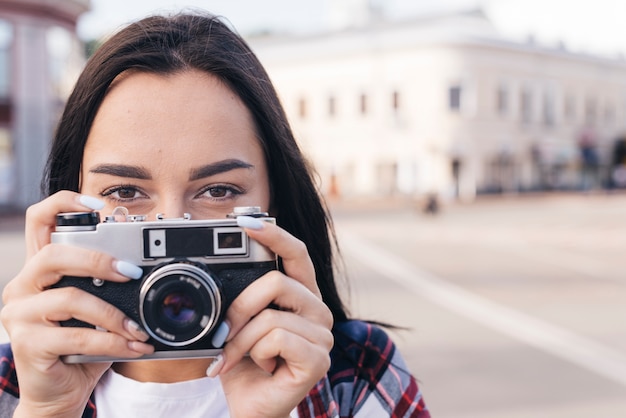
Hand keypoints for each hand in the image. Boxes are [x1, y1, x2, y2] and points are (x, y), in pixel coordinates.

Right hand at [1, 191, 153, 416]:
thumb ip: (108, 282)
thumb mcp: (99, 308)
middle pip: (53, 255)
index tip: (100, 204)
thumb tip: (137, 258)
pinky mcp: (27, 345)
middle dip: (98, 259)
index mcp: (40, 270)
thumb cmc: (82, 345)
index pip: (39, 220)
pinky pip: (76, 336)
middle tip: (131, 272)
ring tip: (139, 328)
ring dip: (113, 314)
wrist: (60, 392)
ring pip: (69, 298)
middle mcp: (23, 286)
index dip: (65, 203)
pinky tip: (134, 347)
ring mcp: (19, 315)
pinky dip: (112, 342)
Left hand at [210, 217, 333, 417]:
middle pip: (277, 281)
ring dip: (240, 339)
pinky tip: (259, 367)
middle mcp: (317, 310)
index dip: (274, 234)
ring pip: (271, 315)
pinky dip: (254, 354)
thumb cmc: (244, 364)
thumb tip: (215, 271)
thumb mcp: (237, 323)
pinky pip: (276, 338)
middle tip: (223, 331)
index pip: (296, 253)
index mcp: (300, 295)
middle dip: (239, 306)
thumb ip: (239, 297)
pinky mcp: (318, 359)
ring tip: (235, 357)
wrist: (249, 407)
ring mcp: (321, 335)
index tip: (244, 222)